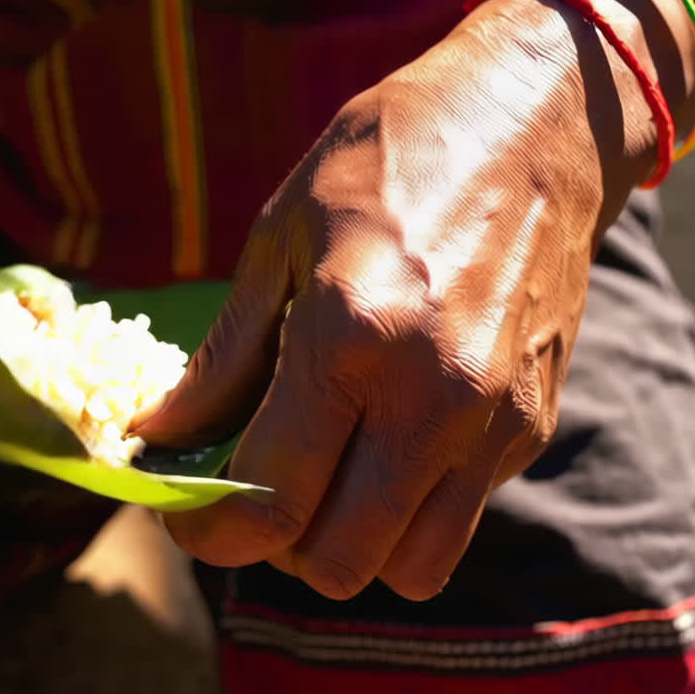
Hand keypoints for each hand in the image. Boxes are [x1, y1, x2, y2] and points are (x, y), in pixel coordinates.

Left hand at [132, 0, 660, 599]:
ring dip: (351, 547)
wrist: (534, 125)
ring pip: (409, 569)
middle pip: (338, 562)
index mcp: (350, 339)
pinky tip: (387, 440)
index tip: (188, 521)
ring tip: (324, 482)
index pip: (269, 503)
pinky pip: (458, 519)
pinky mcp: (531, 427)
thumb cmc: (390, 161)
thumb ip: (224, 357)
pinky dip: (410, 511)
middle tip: (256, 495)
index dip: (210, 535)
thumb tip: (160, 436)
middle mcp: (430, 399)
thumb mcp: (278, 238)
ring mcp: (492, 422)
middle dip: (278, 548)